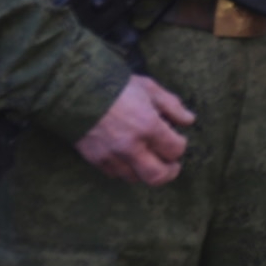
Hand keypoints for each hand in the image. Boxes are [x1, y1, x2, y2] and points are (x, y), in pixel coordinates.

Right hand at [76, 75, 193, 185]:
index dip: (180, 145)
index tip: (178, 138)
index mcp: (148, 126)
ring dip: (146, 170)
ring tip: (150, 158)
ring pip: (136, 178)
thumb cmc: (118, 86)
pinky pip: (116, 174)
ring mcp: (111, 156)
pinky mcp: (96, 160)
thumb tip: (189, 121)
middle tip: (172, 164)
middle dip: (170, 172)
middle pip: (157, 176)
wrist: (77, 92)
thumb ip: (172, 106)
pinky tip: (130, 157)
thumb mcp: (150, 89)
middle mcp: (131, 146)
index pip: (175, 150)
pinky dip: (127, 169)